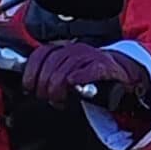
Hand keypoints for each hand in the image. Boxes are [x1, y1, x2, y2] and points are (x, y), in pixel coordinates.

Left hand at [21, 41, 148, 111]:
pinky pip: (90, 70)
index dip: (31, 71)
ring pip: (67, 69)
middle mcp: (75, 50)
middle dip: (45, 84)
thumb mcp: (66, 72)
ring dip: (58, 88)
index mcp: (63, 49)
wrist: (122, 74)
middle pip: (52, 64)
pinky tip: (74, 86)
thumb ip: (49, 75)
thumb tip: (28, 87)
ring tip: (59, 100)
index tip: (29, 86)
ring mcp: (91, 57)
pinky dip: (80, 78)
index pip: (41, 54)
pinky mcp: (105, 66)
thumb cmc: (90, 76)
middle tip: (46, 98)